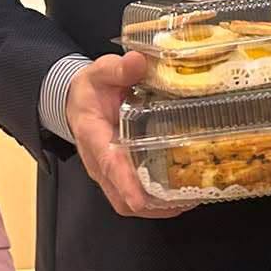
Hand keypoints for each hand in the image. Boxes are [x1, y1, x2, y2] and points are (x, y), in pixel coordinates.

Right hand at [66, 54, 185, 220]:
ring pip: (129, 204)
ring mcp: (110, 173)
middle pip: (120, 197)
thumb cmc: (92, 89)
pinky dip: (159, 203)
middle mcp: (100, 162)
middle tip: (184, 201)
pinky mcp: (122, 175)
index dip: (125, 183)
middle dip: (150, 205)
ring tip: (190, 201)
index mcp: (94, 136)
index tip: (139, 198)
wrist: (80, 100)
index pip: (108, 164)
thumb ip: (117, 69)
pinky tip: (184, 196)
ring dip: (158, 208)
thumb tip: (137, 62)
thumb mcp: (101, 72)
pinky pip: (138, 198)